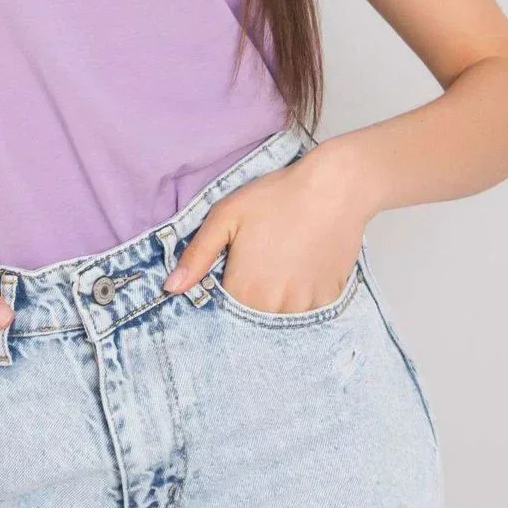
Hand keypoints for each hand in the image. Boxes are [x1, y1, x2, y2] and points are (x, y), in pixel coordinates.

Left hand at [161, 149, 371, 312]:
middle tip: (257, 260)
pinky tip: (299, 265)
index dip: (219, 294)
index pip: (220, 312)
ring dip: (273, 300)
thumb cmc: (278, 197)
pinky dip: (299, 296)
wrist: (336, 189)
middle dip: (246, 297)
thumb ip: (196, 256)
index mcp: (244, 290)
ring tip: (279, 262)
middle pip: (249, 317)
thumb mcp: (225, 216)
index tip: (227, 273)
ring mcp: (305, 308)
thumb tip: (171, 287)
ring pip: (277, 317)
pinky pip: (306, 311)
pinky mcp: (328, 301)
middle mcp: (274, 308)